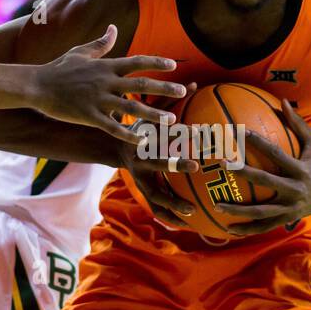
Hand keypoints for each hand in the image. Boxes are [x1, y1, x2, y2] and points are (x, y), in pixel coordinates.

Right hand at [29, 25, 187, 144]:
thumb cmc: (58, 68)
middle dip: (164, 87)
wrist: (36, 85)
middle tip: (183, 91)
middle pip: (140, 84)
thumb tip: (113, 28)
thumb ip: (101, 43)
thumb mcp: (81, 52)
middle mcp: (105, 81)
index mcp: (105, 66)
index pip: (137, 62)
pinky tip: (144, 141)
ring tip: (171, 119)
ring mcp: (98, 100)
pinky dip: (129, 134)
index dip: (156, 62)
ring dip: (153, 113)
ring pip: (131, 107)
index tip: (174, 65)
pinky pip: (113, 127)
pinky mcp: (89, 116)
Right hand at [117, 82, 200, 231]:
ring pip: (155, 194)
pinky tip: (186, 225)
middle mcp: (140, 160)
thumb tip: (192, 84)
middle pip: (158, 163)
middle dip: (175, 164)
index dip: (178, 132)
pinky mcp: (143, 190)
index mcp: (144, 140)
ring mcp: (140, 178)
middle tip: (195, 165)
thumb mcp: (150, 114)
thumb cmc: (139, 128)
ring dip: (173, 204)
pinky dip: (170, 217)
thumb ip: (171, 101)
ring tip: (192, 212)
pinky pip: (156, 207)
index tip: (198, 130)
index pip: (163, 135)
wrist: (112, 147)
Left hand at [215, 100, 310, 236]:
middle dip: (243, 173)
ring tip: (217, 205)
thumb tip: (282, 101)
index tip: (240, 132)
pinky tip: (227, 229)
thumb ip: (298, 124)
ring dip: (238, 210)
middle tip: (222, 165)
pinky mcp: (286, 220)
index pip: (276, 154)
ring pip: (261, 212)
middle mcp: (295, 190)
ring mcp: (289, 208)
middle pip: (265, 181)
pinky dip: (246, 229)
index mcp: (300, 170)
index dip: (258, 142)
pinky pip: (263, 227)